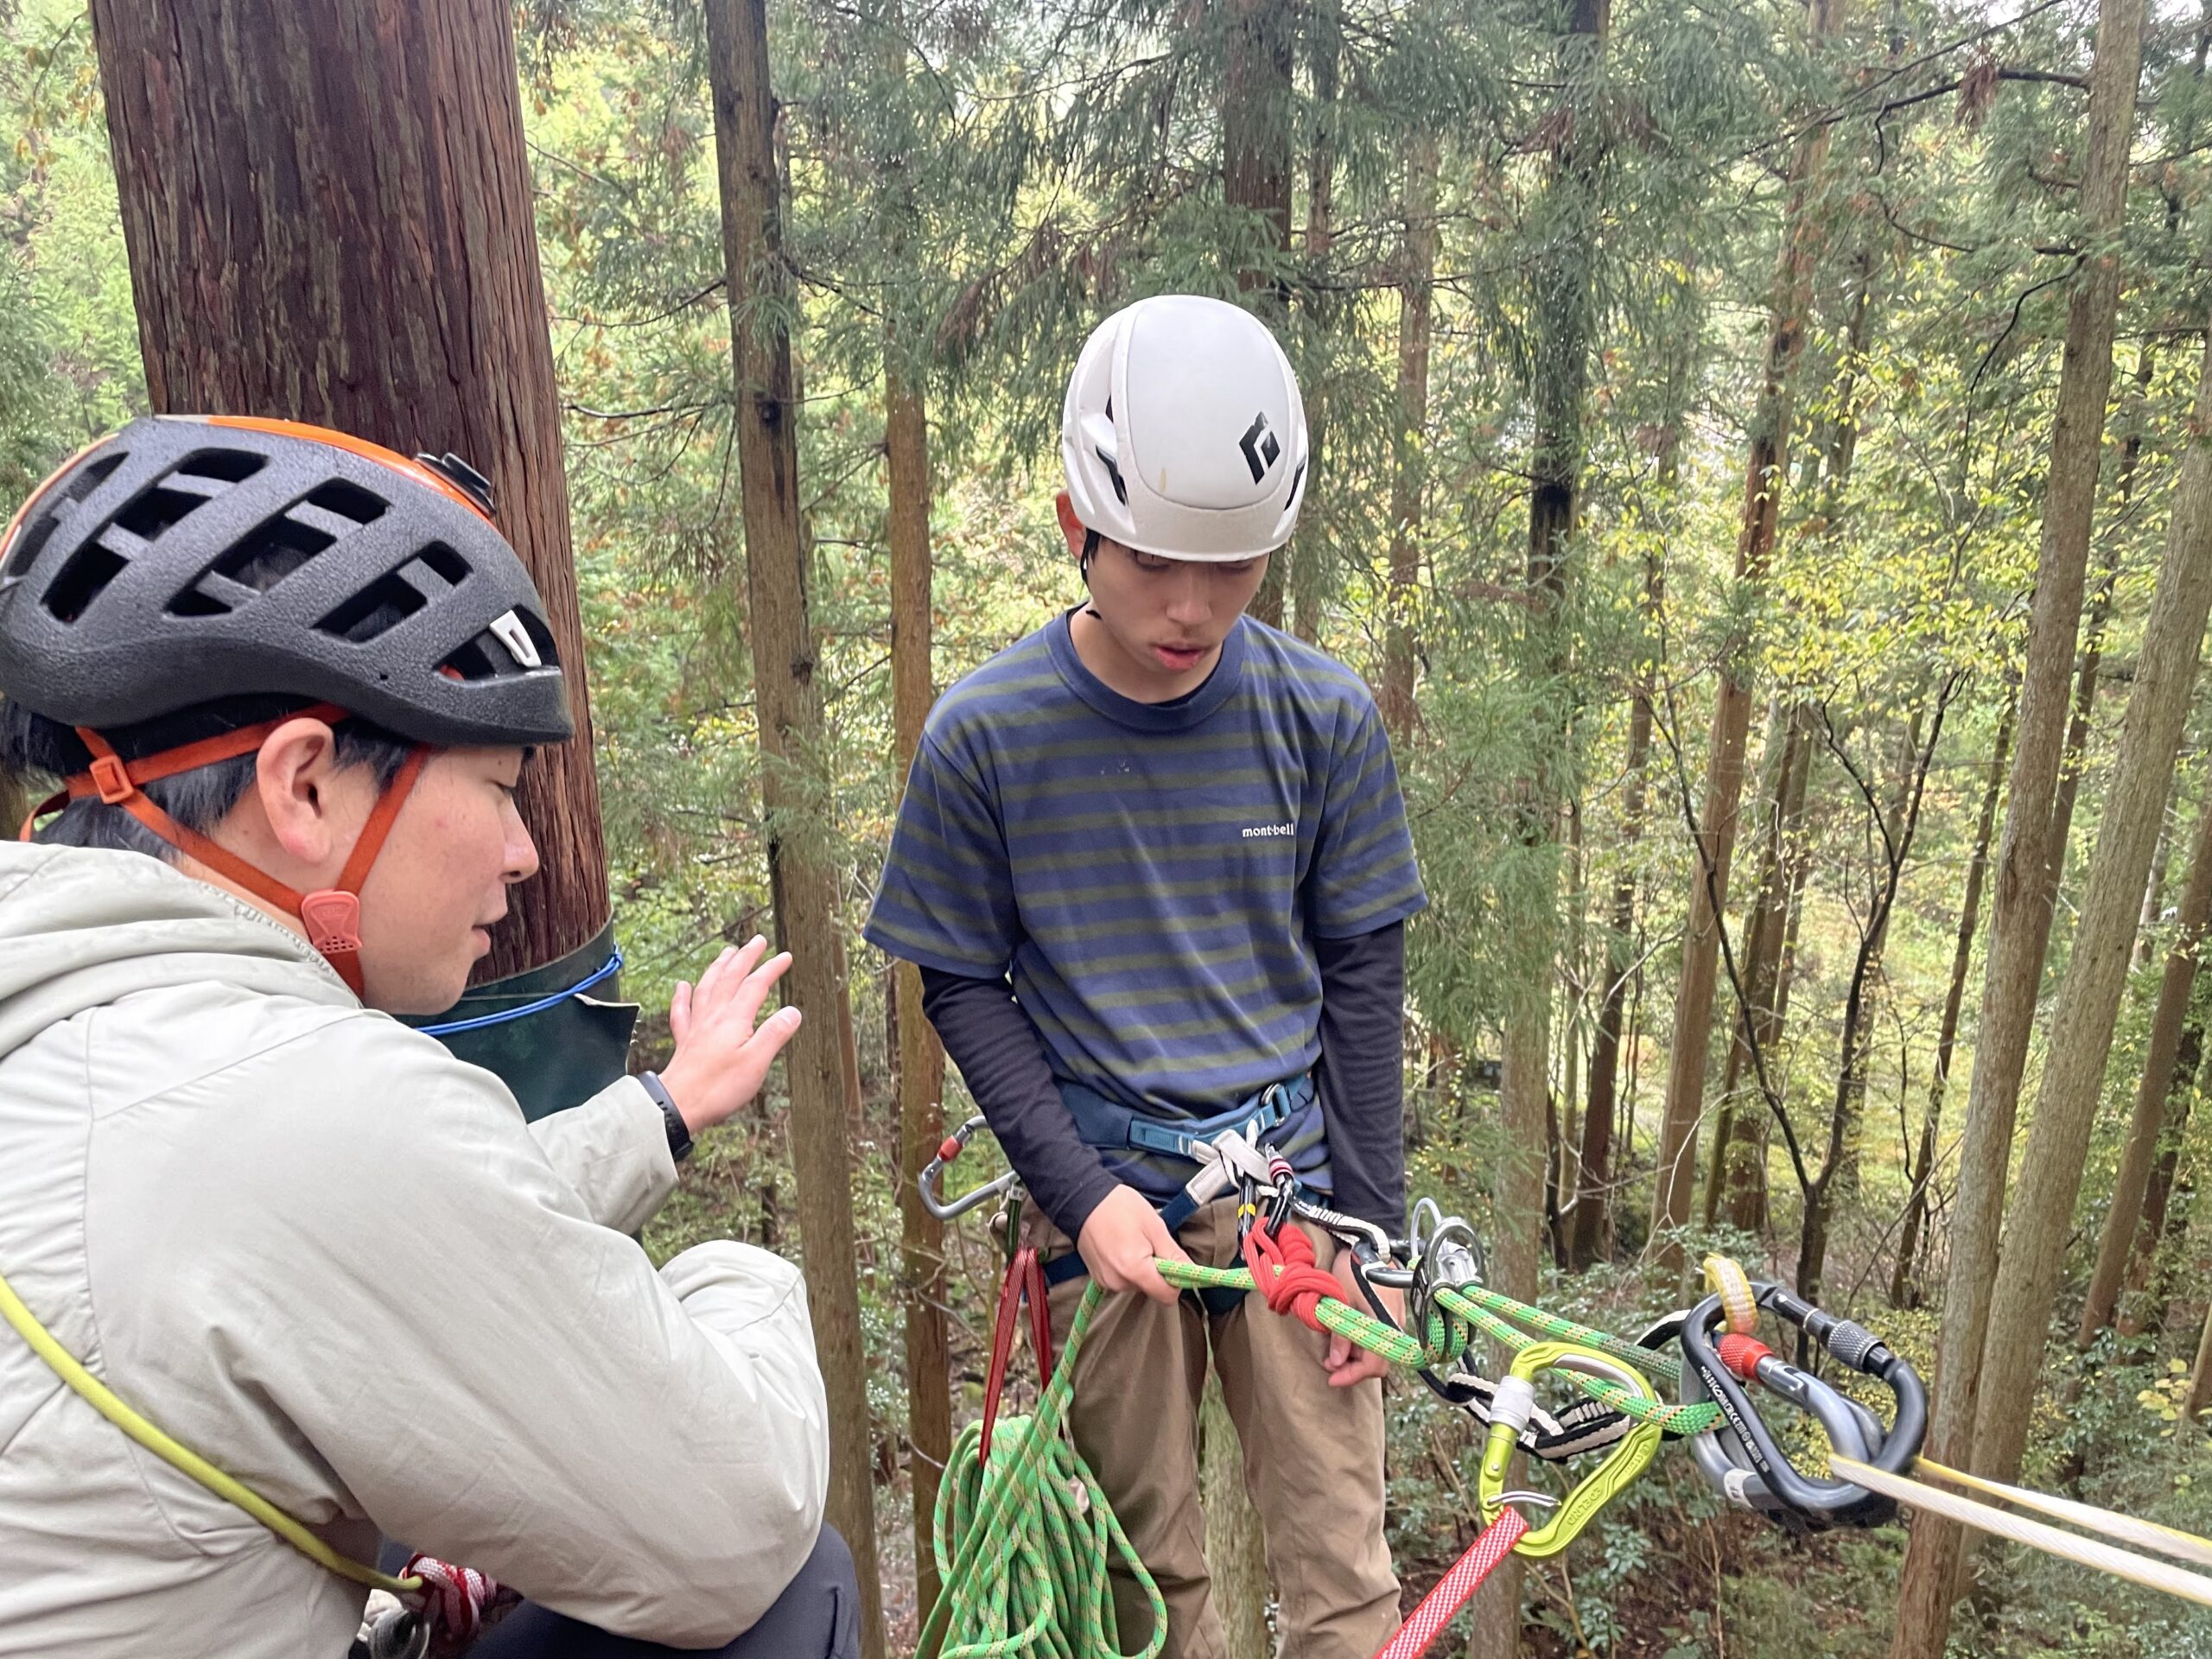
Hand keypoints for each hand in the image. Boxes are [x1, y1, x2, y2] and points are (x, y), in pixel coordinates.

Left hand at [657, 937, 801, 1135]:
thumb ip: (775, 1033)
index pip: (756, 985)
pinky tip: (682, 985)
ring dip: (718, 967)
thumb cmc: (719, 1087)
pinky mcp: (685, 1041)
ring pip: (707, 987)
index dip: (771, 969)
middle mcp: (714, 1016)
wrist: (679, 1104)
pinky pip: (681, 1011)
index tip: (785, 957)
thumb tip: (793, 1011)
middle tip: (757, 941)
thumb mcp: (757, 1062)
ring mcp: (697, 1027)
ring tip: (726, 953)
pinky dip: (682, 995)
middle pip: (730, 978)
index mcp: (734, 1019)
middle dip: (745, 957)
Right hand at [1076, 1185, 1188, 1303]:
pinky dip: (1128, 1268)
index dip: (1177, 1281)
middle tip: (1150, 1244)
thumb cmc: (1120, 1207)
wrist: (1083, 1200)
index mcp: (1135, 1270)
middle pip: (1152, 1289)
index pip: (1167, 1295)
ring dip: (1142, 1269)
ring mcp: (1106, 1282)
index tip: (1175, 1262)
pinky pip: (1123, 1280)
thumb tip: (1192, 1272)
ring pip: (1138, 1284)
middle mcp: (1119, 1282)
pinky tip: (1121, 1248)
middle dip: (1157, 1271)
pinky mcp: (1099, 1279)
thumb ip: (1173, 1254)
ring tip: (1133, 1242)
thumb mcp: (1154, 1226)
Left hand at [1326, 1251, 1398, 1387]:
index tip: (1332, 1378)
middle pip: (1378, 1361)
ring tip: (1334, 1346)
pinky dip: (1363, 1341)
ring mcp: (1396, 1319)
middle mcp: (1395, 1326)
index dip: (1352, 1375)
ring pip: (1379, 1349)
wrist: (1369, 1242)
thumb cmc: (1354, 1268)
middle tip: (1329, 1363)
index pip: (1374, 1364)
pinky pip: (1380, 1336)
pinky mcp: (1392, 1312)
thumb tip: (1336, 1363)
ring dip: (1356, 1354)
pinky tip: (1347, 1333)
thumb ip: (1341, 1334)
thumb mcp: (1341, 1301)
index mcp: (1384, 1324)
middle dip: (1353, 1367)